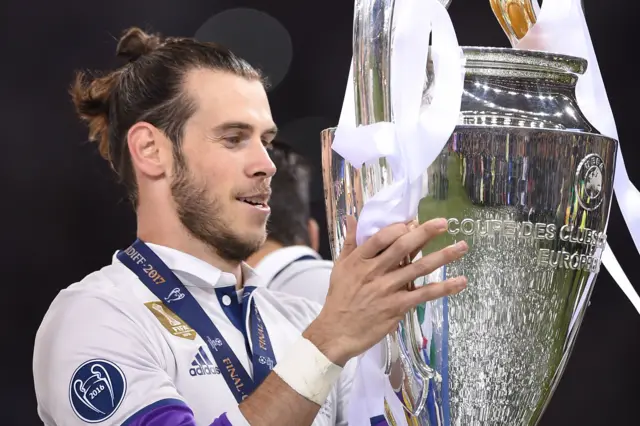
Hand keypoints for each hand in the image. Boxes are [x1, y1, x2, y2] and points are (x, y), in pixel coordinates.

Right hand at [304, 216, 467, 365]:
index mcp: (360, 260)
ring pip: (419, 268)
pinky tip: (459, 282)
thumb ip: (349, 242)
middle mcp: (375, 271)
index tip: (414, 221)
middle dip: (425, 233)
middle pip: (403, 247)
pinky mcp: (398, 306)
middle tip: (443, 223)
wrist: (337, 332)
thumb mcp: (339, 267)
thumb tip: (351, 218)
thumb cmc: (339, 299)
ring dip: (442, 256)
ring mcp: (388, 289)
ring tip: (461, 247)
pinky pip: (424, 294)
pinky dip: (444, 288)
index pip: (382, 237)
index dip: (399, 227)